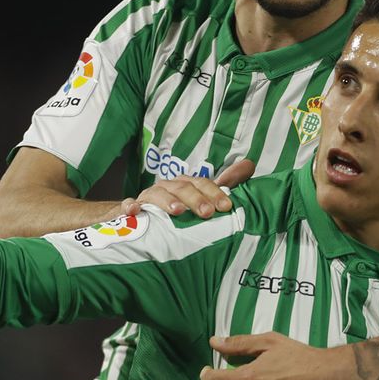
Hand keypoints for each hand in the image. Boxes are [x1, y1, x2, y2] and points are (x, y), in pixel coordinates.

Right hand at [121, 157, 254, 217]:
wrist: (140, 214)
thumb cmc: (176, 205)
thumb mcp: (201, 195)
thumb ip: (224, 183)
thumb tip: (250, 164)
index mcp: (185, 184)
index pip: (202, 184)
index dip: (214, 193)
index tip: (226, 206)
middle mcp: (168, 187)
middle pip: (182, 188)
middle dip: (195, 199)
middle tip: (207, 213)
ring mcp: (148, 197)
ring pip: (157, 194)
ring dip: (167, 201)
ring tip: (177, 212)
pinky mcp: (132, 208)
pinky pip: (128, 205)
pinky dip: (131, 206)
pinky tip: (135, 210)